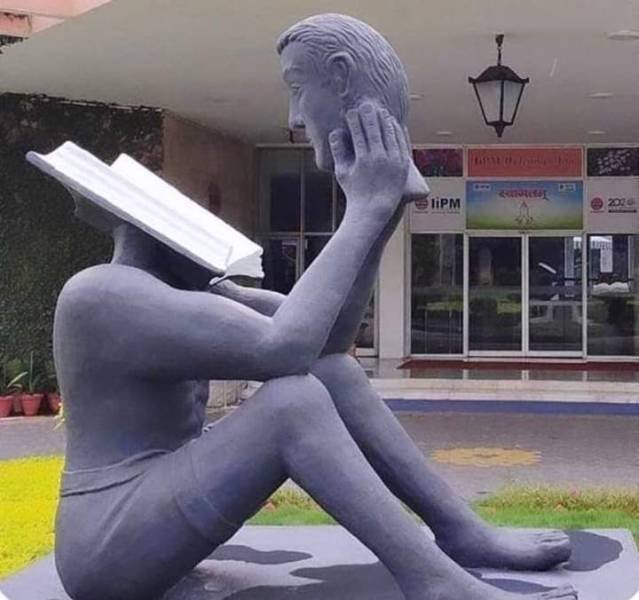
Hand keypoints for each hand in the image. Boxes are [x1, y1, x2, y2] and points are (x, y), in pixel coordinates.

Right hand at [329, 102, 409, 218]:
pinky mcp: (402, 164)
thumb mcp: (342, 172)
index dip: (355, 120)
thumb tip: (334, 132)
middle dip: (369, 114)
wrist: (374, 210)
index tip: (351, 111)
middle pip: (374, 129)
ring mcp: (393, 161)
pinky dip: (397, 131)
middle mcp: (379, 158)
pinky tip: (392, 123)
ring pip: (389, 133)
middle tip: (366, 104)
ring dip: (384, 120)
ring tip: (380, 111)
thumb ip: (338, 151)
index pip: (358, 132)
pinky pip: (401, 142)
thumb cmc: (354, 191)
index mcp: (363, 159)